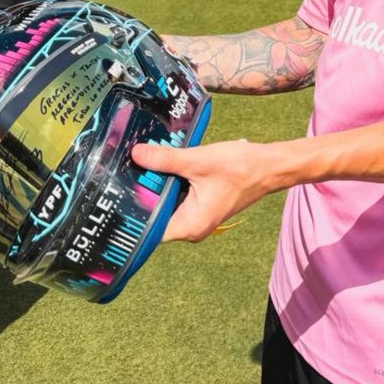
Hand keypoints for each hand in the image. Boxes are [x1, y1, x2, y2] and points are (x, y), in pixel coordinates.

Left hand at [131, 139, 268, 241]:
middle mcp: (191, 227)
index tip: (114, 195)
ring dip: (155, 187)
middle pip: (154, 215)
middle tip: (120, 174)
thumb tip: (136, 154)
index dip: (130, 213)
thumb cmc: (240, 168)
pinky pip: (176, 197)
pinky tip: (159, 166)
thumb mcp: (198, 160)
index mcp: (189, 226)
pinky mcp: (200, 205)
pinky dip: (169, 183)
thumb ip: (165, 159)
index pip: (148, 229)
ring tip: (136, 167)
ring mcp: (196, 217)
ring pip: (165, 204)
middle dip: (141, 195)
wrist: (269, 166)